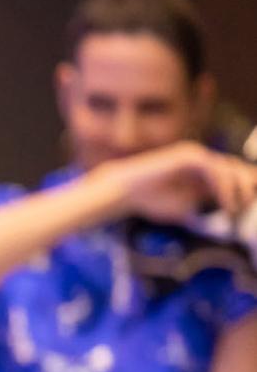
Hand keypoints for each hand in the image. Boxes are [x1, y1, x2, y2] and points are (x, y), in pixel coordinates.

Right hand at [100, 140, 256, 222]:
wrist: (126, 192)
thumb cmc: (152, 202)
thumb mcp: (187, 208)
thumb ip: (207, 207)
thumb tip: (230, 216)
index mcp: (204, 173)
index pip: (236, 176)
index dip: (247, 190)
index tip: (248, 208)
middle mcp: (203, 161)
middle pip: (238, 168)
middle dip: (247, 188)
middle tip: (247, 206)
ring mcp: (196, 155)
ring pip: (229, 168)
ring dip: (237, 190)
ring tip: (234, 209)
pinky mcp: (189, 155)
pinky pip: (214, 168)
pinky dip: (223, 186)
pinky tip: (225, 201)